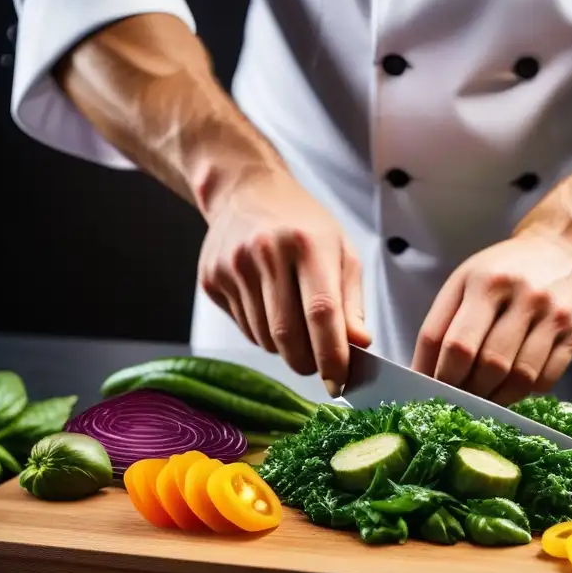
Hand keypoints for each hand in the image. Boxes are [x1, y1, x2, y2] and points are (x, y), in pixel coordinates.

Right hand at [198, 170, 370, 396]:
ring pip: (264, 339)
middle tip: (321, 365)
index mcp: (307, 243)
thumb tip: (360, 344)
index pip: (321, 312)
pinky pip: (245, 329)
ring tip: (298, 328)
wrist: (245, 192)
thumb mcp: (341, 252)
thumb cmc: (303, 225)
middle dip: (308, 362)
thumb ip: (352, 301)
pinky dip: (264, 335)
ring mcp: (233, 266)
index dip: (332, 354)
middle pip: (288, 334)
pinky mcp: (211, 279)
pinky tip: (271, 310)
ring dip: (286, 350)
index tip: (342, 381)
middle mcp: (266, 253)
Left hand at [412, 223, 571, 404]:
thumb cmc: (503, 270)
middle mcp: (523, 296)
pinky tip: (512, 385)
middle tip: (458, 397)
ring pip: (519, 377)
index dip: (439, 375)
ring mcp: (554, 315)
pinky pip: (546, 379)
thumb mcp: (465, 280)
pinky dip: (524, 391)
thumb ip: (441, 323)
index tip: (431, 389)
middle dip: (468, 390)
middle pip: (489, 364)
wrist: (564, 248)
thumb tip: (422, 374)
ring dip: (496, 397)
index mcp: (486, 282)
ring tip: (483, 397)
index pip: (456, 344)